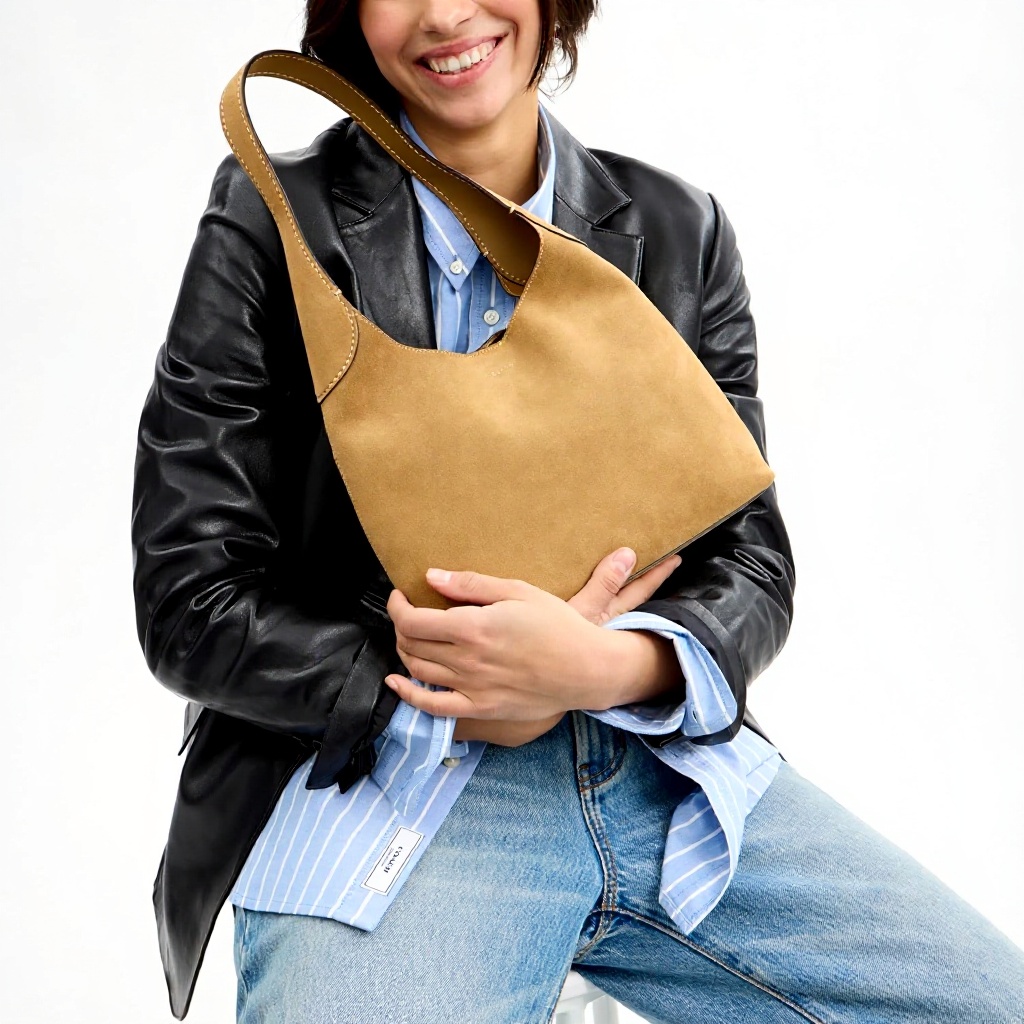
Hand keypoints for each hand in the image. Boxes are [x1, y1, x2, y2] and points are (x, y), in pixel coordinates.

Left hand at [388, 549, 681, 746]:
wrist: (587, 669)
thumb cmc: (558, 625)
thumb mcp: (518, 591)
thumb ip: (471, 585)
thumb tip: (432, 576)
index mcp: (474, 627)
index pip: (412, 621)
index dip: (397, 607)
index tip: (400, 596)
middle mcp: (467, 660)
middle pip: (411, 645)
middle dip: (401, 626)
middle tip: (410, 614)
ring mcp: (472, 688)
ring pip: (417, 671)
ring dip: (405, 653)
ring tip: (411, 638)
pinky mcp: (481, 708)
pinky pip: (433, 707)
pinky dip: (408, 695)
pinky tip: (396, 683)